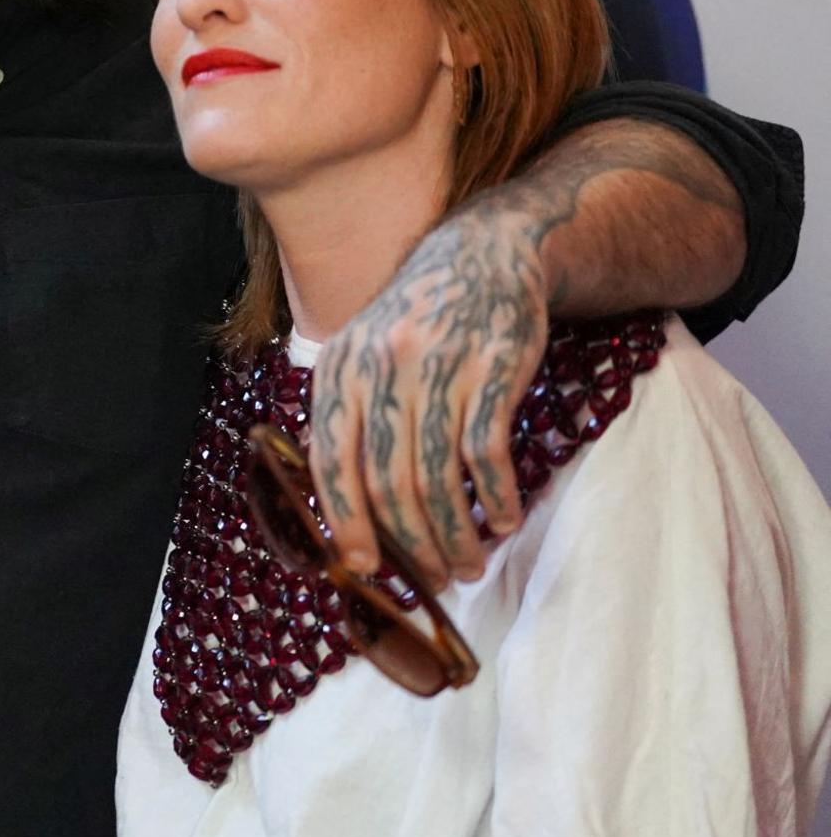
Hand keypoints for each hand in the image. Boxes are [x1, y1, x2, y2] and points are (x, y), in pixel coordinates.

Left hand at [307, 199, 550, 585]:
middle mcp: (381, 370)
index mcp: (339, 372)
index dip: (345, 521)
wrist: (483, 258)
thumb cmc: (416, 326)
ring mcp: (438, 368)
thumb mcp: (363, 358)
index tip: (363, 568)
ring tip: (469, 564)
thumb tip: (337, 507)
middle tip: (433, 579)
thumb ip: (349, 420)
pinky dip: (496, 498)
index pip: (331, 462)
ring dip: (455, 534)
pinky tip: (504, 521)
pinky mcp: (493, 370)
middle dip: (411, 544)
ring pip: (437, 477)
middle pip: (387, 481)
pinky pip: (487, 453)